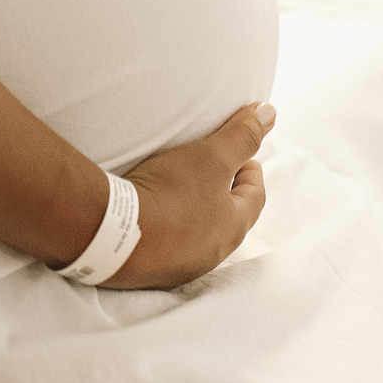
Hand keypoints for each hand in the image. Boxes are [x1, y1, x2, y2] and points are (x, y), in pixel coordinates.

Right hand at [105, 102, 274, 289]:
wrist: (112, 234)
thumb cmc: (169, 193)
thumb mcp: (211, 156)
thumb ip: (242, 134)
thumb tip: (270, 112)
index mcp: (234, 226)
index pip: (254, 196)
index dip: (250, 172)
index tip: (242, 157)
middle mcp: (213, 252)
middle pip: (229, 218)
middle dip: (225, 193)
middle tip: (213, 172)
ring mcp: (182, 266)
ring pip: (199, 234)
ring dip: (196, 213)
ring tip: (179, 190)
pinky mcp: (152, 270)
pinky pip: (168, 246)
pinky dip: (168, 228)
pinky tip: (153, 214)